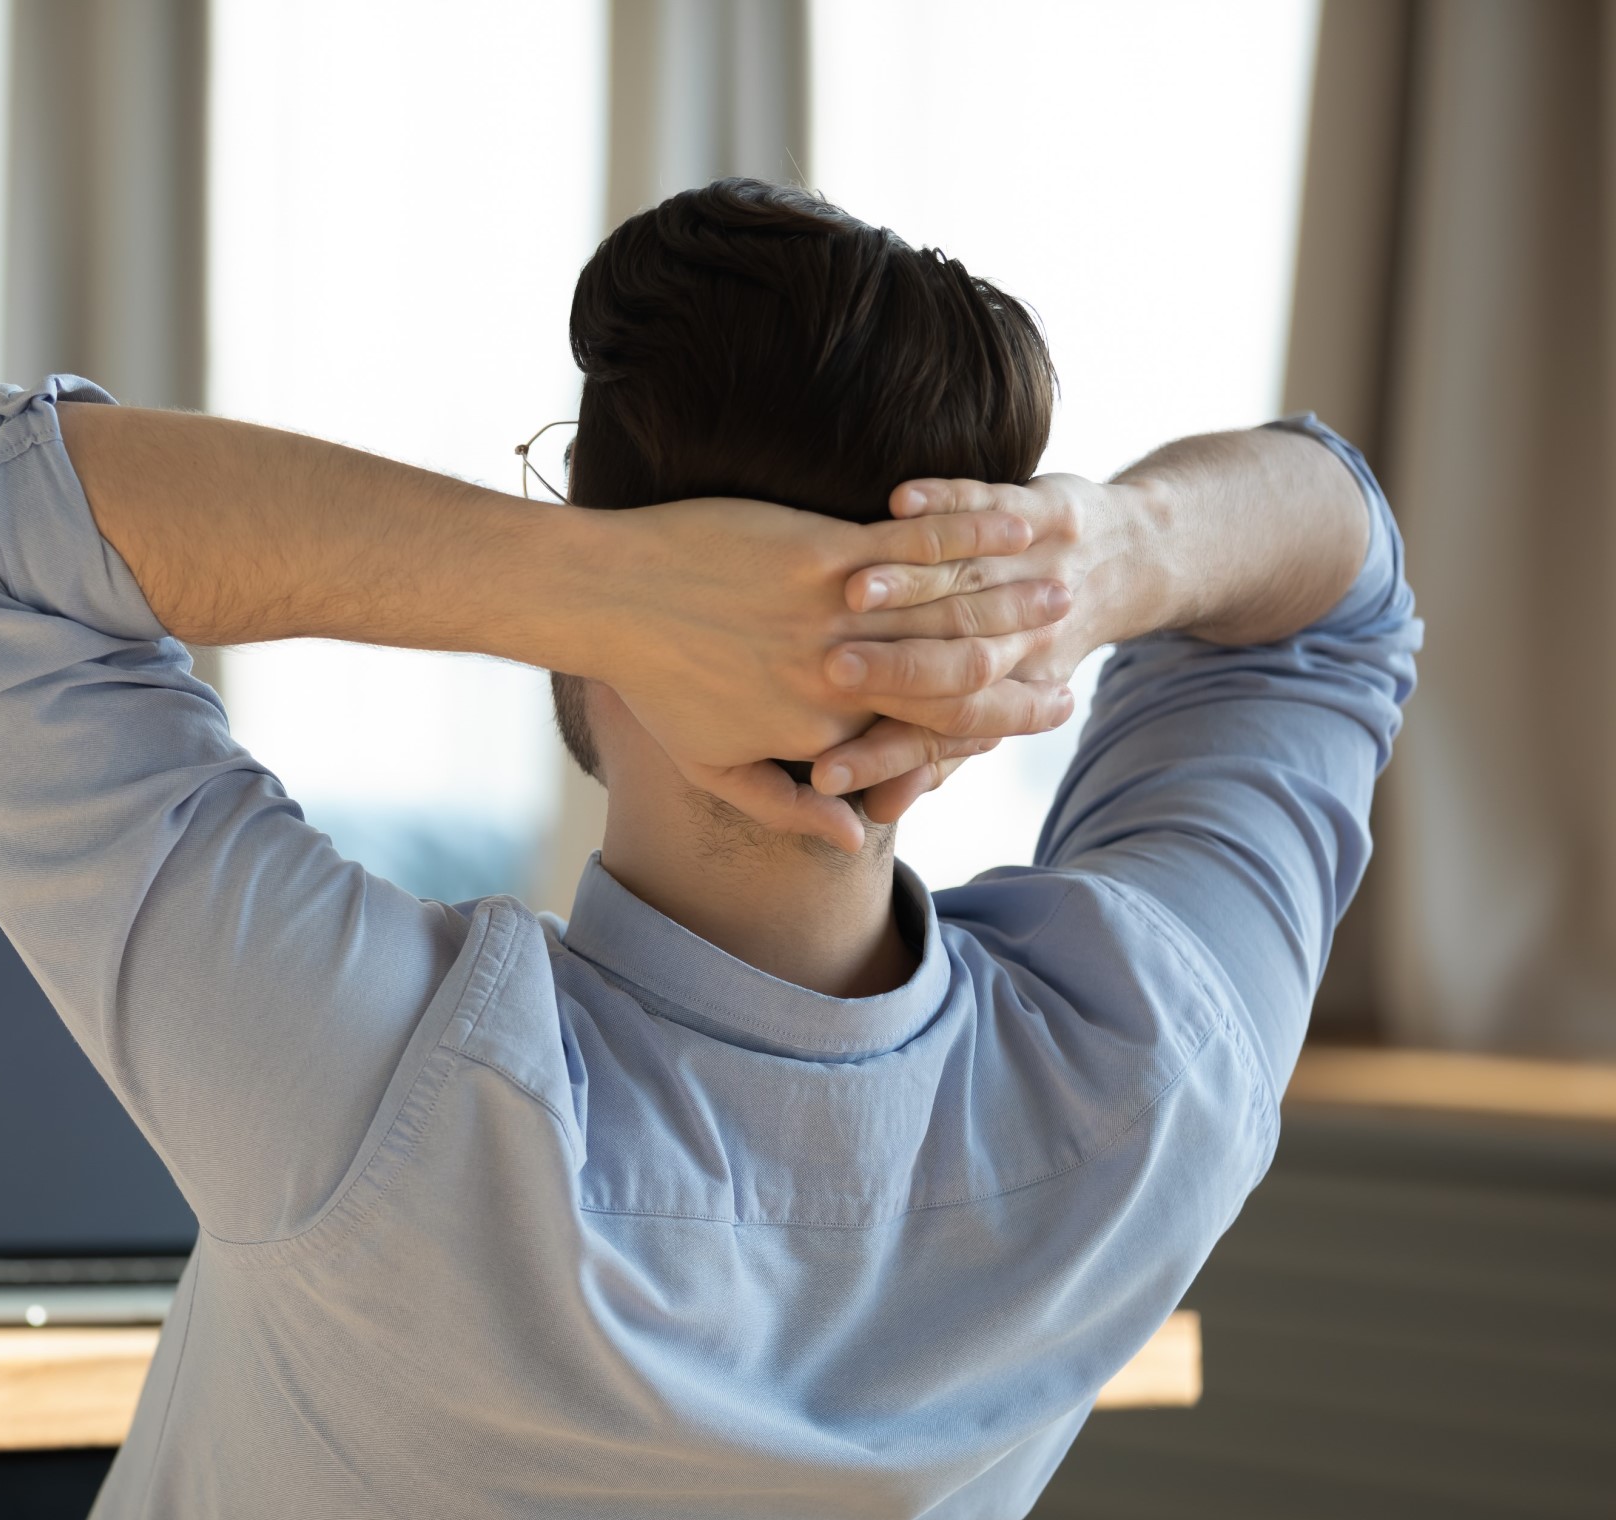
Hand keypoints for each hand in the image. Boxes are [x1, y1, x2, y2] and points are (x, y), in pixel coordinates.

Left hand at [576, 496, 1073, 846]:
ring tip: (1062, 587)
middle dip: (1023, 664)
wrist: (604, 599)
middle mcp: (837, 683)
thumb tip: (854, 837)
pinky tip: (1010, 523)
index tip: (1047, 711)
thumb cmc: (651, 681)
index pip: (927, 737)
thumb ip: (787, 809)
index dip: (994, 725)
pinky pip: (912, 547)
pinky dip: (967, 535)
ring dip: (1011, 599)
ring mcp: (831, 617)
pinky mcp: (819, 551)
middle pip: (955, 678)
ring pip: (945, 611)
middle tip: (1073, 649)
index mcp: (820, 736)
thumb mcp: (711, 766)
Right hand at [807, 473, 1141, 798]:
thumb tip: (876, 814)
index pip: (935, 733)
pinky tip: (901, 500)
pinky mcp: (1040, 512)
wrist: (1123, 563)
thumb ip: (921, 755)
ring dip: (909, 586)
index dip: (878, 756)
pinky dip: (950, 505)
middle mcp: (1023, 639)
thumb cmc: (1028, 644)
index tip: (826, 774)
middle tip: (834, 675)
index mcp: (998, 691)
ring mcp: (1030, 573)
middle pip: (947, 665)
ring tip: (858, 591)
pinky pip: (986, 504)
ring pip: (964, 583)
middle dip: (889, 670)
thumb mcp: (981, 706)